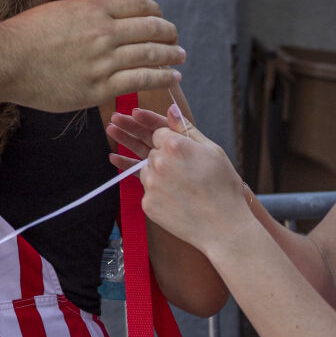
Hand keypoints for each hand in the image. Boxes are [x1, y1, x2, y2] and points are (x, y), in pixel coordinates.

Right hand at [0, 0, 182, 111]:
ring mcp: (104, 61)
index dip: (156, 11)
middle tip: (175, 38)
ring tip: (180, 57)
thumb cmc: (26, 34)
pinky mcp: (100, 88)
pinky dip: (161, 77)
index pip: (141, 5)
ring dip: (171, 55)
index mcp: (94, 9)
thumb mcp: (59, 8)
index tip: (160, 18)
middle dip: (169, 33)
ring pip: (152, 55)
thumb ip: (86, 10)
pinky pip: (141, 80)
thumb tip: (103, 10)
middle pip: (152, 28)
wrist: (6, 60)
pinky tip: (170, 77)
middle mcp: (104, 32)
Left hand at [109, 104, 252, 253]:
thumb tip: (171, 109)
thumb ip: (186, 129)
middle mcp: (158, 162)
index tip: (133, 114)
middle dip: (132, 136)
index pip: (157, 131)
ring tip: (164, 174)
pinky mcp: (147, 203)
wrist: (223, 227)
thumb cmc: (223, 187)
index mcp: (175, 145)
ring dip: (153, 170)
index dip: (156, 128)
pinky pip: (148, 190)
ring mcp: (151, 184)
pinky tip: (170, 194)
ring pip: (147, 170)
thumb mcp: (211, 151)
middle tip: (112, 124)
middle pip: (147, 149)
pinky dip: (156, 190)